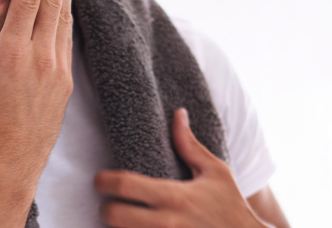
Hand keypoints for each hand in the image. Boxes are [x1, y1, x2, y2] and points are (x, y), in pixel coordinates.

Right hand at [0, 0, 74, 184]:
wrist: (10, 159)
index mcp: (11, 52)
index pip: (27, 0)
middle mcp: (39, 56)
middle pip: (51, 1)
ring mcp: (56, 67)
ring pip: (63, 17)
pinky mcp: (65, 80)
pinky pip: (66, 38)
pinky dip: (65, 14)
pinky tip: (66, 1)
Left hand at [94, 108, 270, 227]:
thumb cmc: (231, 206)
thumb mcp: (215, 172)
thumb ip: (189, 145)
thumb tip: (178, 114)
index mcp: (174, 196)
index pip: (124, 185)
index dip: (103, 180)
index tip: (100, 179)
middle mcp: (166, 222)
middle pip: (112, 217)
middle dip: (104, 209)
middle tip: (109, 203)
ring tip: (123, 219)